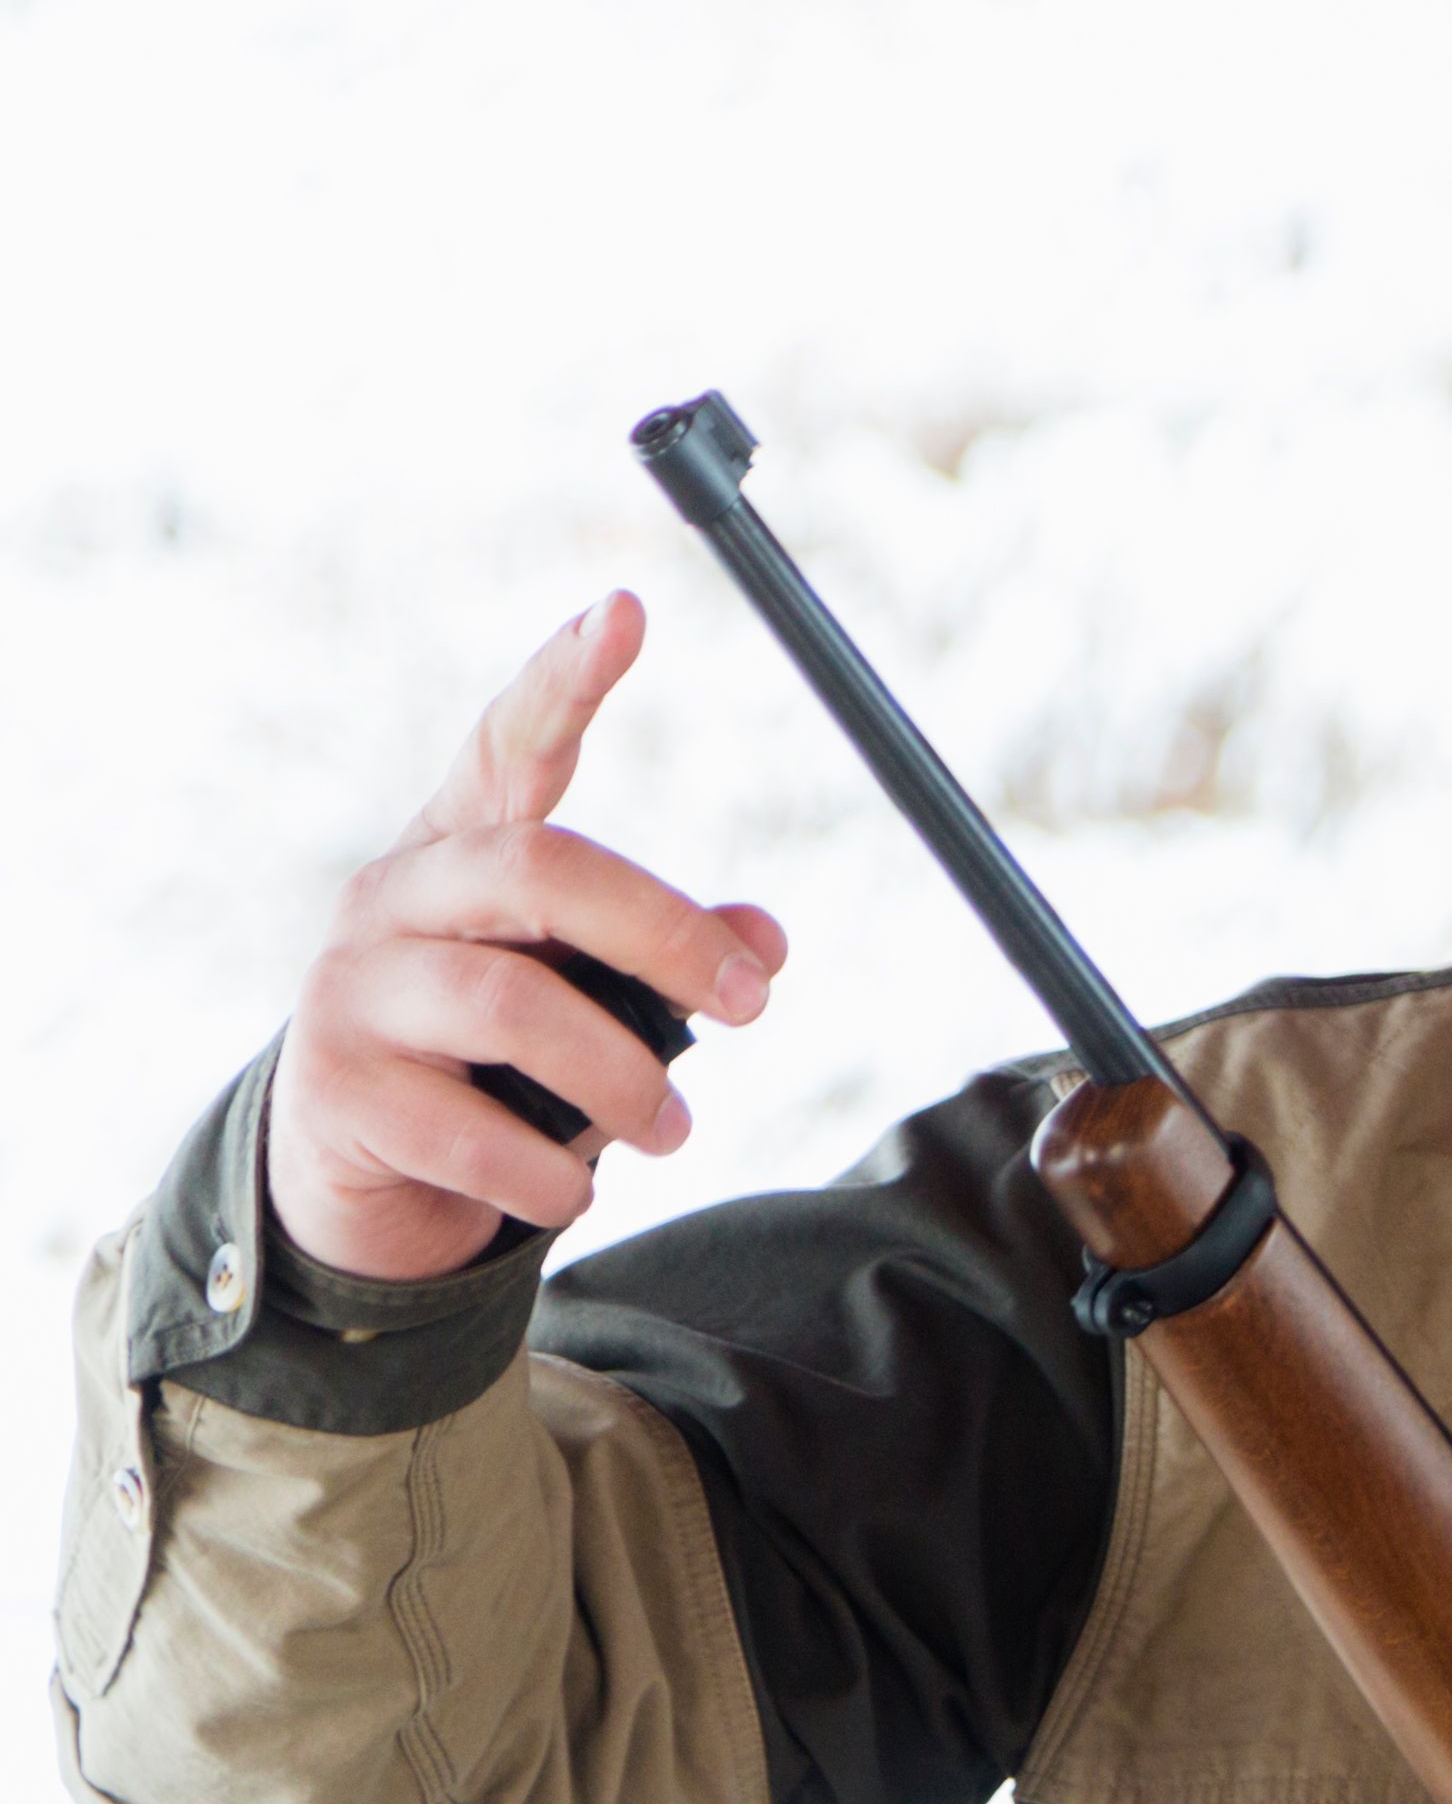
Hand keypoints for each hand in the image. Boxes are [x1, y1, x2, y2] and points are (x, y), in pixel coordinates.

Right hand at [266, 596, 784, 1283]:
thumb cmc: (496, 1067)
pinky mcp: (334, 1091)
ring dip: (622, 1078)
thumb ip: (670, 961)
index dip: (563, 679)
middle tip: (752, 1009)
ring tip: (674, 1128)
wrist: (361, 1179)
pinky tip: (571, 1192)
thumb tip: (765, 940)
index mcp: (462, 854)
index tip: (627, 611)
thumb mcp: (591, 1000)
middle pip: (537, 870)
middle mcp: (394, 899)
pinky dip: (546, 1172)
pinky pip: (465, 1126)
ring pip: (507, 1003)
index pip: (507, 746)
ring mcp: (350, 990)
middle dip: (663, 935)